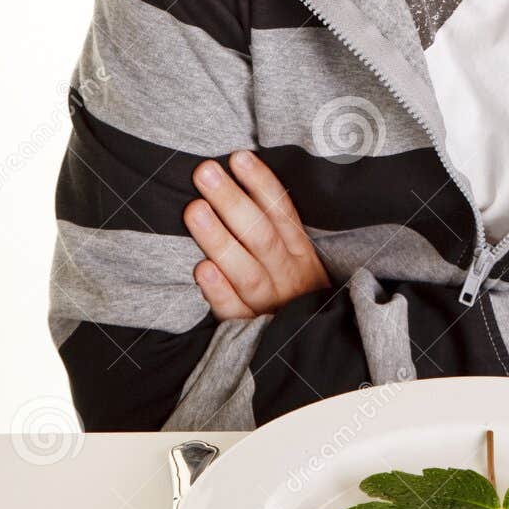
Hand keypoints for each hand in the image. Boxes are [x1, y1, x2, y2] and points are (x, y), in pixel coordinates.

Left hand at [183, 150, 330, 320]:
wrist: (314, 350)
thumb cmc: (296, 294)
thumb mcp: (297, 260)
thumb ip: (273, 228)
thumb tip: (240, 178)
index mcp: (301, 254)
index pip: (282, 214)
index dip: (261, 185)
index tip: (238, 157)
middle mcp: (289, 277)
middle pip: (261, 236)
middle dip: (232, 202)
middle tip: (204, 172)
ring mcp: (272, 305)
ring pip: (247, 271)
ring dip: (220, 240)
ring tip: (194, 210)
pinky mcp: (252, 331)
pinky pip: (235, 312)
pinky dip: (220, 292)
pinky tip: (201, 270)